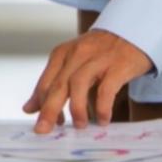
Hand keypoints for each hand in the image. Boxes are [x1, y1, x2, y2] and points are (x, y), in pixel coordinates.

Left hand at [23, 30, 152, 132]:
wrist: (131, 32)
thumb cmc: (98, 52)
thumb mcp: (72, 63)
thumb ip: (52, 84)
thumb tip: (30, 107)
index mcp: (62, 54)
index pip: (45, 82)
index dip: (41, 104)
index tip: (41, 123)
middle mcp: (76, 55)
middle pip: (58, 85)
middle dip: (49, 110)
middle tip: (45, 130)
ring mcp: (97, 59)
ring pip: (78, 84)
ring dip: (76, 108)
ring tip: (79, 125)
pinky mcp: (117, 66)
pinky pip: (106, 89)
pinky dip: (102, 106)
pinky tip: (103, 119)